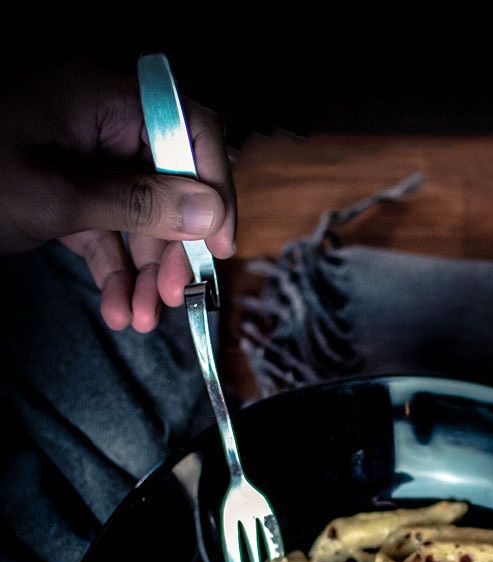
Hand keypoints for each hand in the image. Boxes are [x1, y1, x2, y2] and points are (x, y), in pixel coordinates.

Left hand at [0, 60, 236, 332]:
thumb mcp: (59, 195)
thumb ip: (140, 202)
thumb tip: (211, 209)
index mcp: (106, 97)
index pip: (191, 129)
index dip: (215, 188)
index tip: (219, 246)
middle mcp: (102, 121)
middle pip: (169, 180)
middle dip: (173, 246)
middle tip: (175, 298)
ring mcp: (82, 156)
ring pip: (138, 213)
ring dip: (144, 271)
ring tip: (141, 320)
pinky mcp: (62, 189)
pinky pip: (104, 228)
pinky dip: (112, 269)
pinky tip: (116, 310)